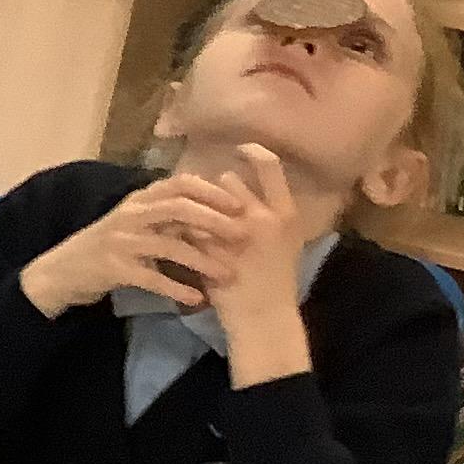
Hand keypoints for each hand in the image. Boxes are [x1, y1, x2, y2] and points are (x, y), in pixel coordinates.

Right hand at [16, 176, 236, 316]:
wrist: (62, 271)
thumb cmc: (107, 246)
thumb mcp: (136, 221)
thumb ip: (167, 214)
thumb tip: (214, 209)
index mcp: (139, 199)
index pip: (180, 184)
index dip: (212, 191)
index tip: (240, 204)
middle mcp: (130, 215)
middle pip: (179, 208)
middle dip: (215, 220)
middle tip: (242, 235)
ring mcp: (120, 241)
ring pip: (170, 245)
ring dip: (203, 260)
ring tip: (228, 274)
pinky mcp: (113, 269)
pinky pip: (152, 278)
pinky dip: (177, 288)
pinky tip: (196, 299)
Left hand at [183, 143, 307, 328]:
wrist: (263, 316)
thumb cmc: (274, 281)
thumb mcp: (284, 241)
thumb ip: (267, 215)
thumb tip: (242, 192)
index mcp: (286, 212)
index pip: (270, 166)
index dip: (253, 152)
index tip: (239, 147)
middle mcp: (263, 218)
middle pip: (229, 184)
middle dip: (213, 189)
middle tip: (200, 195)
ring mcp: (236, 235)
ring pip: (204, 204)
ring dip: (194, 208)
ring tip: (187, 218)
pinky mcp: (211, 252)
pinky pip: (189, 229)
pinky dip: (182, 230)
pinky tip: (176, 235)